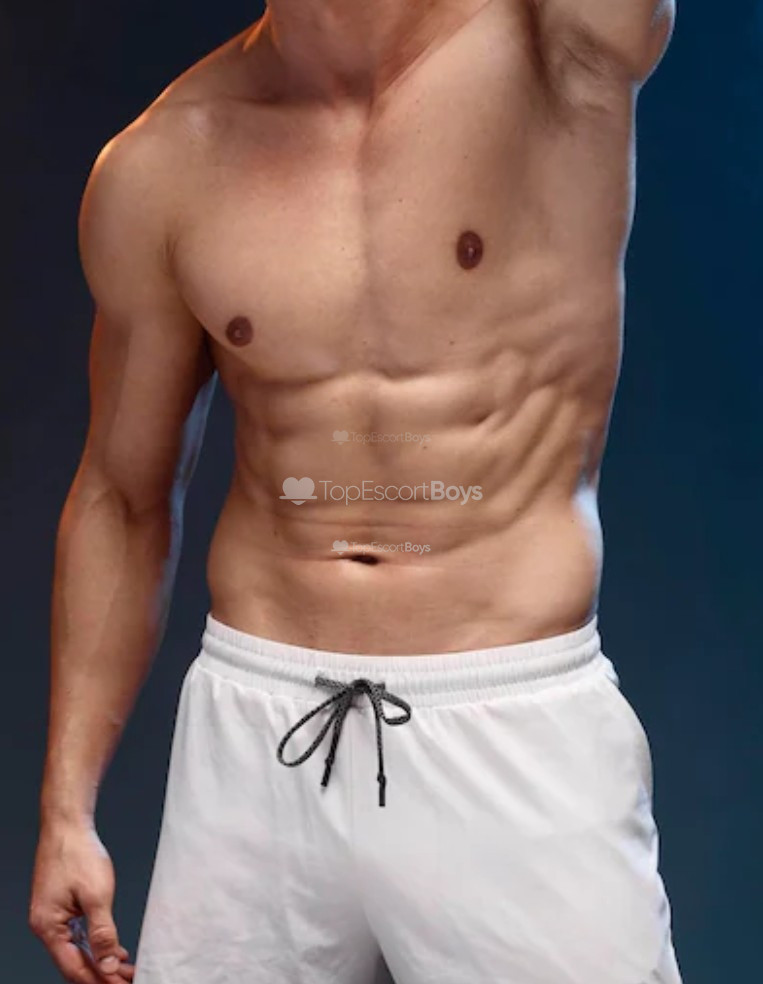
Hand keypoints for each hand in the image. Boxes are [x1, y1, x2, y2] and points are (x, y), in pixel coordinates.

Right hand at [29, 821, 134, 981]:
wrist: (67, 824)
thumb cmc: (77, 853)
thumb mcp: (96, 895)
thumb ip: (102, 932)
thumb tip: (109, 963)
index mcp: (49, 927)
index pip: (75, 968)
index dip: (100, 981)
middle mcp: (46, 925)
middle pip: (74, 963)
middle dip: (102, 974)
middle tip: (127, 980)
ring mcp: (52, 916)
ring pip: (77, 950)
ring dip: (101, 961)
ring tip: (126, 969)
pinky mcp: (60, 907)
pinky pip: (77, 935)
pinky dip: (95, 945)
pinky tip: (114, 949)